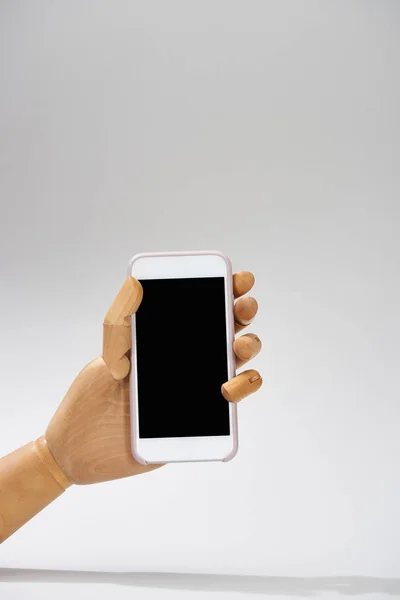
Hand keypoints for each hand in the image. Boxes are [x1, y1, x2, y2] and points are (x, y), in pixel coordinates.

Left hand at [45, 272, 261, 483]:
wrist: (83, 449)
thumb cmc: (92, 400)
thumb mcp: (106, 357)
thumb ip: (120, 325)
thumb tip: (134, 285)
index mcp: (168, 340)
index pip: (203, 309)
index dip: (227, 291)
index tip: (239, 279)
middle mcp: (189, 360)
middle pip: (228, 330)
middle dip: (243, 312)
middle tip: (243, 307)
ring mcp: (199, 387)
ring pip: (238, 361)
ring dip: (249, 347)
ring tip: (239, 347)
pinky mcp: (203, 418)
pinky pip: (234, 399)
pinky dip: (241, 388)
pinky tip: (227, 387)